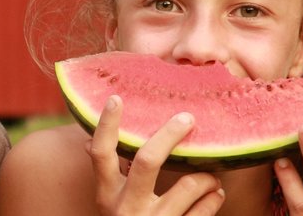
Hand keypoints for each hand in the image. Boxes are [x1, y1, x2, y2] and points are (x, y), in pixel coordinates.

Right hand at [87, 95, 224, 215]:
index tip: (117, 98)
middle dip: (170, 134)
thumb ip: (108, 175)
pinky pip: (208, 208)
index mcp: (107, 196)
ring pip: (192, 183)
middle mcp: (127, 210)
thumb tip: (87, 141)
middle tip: (188, 117)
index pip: (101, 154)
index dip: (107, 125)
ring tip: (210, 177)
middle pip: (147, 160)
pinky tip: (214, 197)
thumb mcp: (110, 205)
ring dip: (208, 176)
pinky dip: (215, 198)